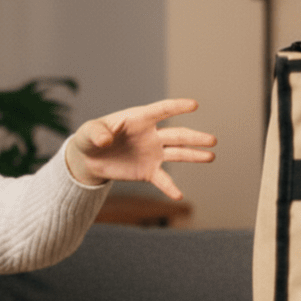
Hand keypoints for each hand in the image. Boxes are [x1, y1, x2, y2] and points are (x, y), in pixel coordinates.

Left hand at [65, 98, 215, 199]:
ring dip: (194, 155)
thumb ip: (97, 133)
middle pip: (177, 135)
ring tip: (211, 156)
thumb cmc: (90, 138)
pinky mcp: (148, 171)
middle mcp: (151, 135)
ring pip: (178, 153)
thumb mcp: (88, 133)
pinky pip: (163, 180)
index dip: (177, 107)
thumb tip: (105, 140)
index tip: (194, 105)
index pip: (161, 111)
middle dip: (194, 138)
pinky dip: (170, 188)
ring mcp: (152, 153)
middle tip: (212, 140)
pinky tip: (179, 196)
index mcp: (139, 119)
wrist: (89, 159)